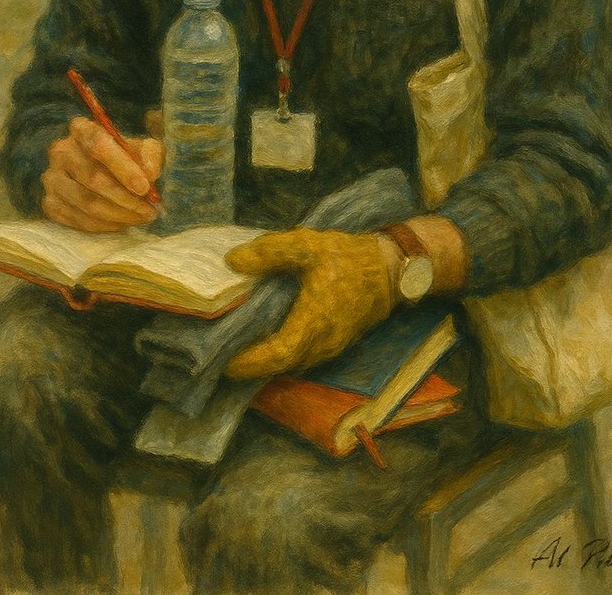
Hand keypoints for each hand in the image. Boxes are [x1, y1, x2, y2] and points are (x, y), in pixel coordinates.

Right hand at [40, 116, 163, 231]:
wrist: (106, 172)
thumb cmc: (128, 157)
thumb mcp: (144, 148)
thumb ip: (151, 157)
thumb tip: (150, 174)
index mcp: (82, 129)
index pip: (99, 144)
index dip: (123, 167)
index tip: (145, 187)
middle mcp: (61, 151)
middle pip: (93, 178)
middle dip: (126, 198)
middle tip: (150, 210)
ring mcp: (52, 178)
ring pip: (86, 203)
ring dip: (118, 215)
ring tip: (141, 217)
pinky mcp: (50, 203)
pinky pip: (77, 220)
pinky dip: (104, 225)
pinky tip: (122, 222)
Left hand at [223, 228, 395, 379]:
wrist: (391, 269)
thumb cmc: (349, 257)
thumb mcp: (307, 245)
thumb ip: (269, 251)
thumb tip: (233, 261)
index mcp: (314, 323)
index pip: (276, 356)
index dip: (248, 362)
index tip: (222, 358)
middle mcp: (322, 344)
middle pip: (279, 366)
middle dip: (249, 363)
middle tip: (220, 349)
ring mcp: (330, 348)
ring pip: (290, 364)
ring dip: (264, 359)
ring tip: (236, 342)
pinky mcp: (333, 344)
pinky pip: (301, 357)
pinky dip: (280, 353)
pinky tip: (265, 335)